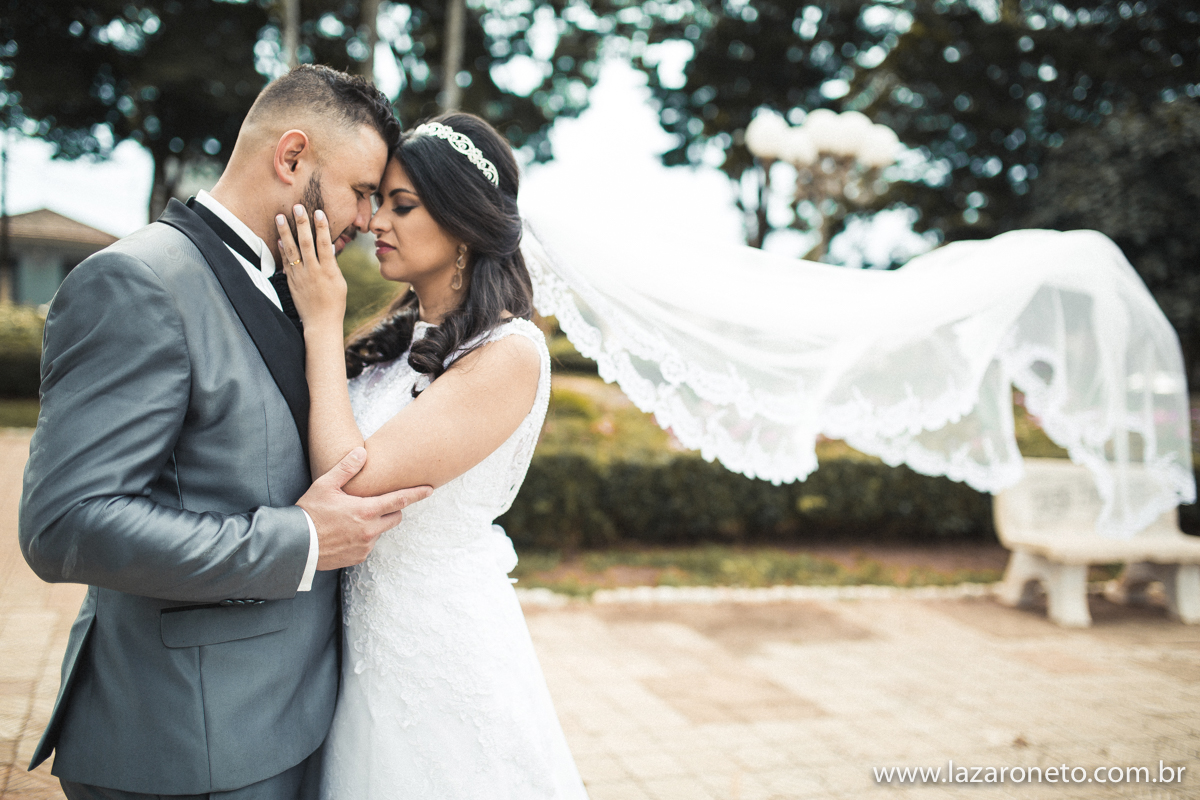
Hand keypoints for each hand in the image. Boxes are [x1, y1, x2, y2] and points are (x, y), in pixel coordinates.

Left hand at [276, 205, 346, 331]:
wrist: (321, 323)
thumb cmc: (335, 303)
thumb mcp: (339, 282)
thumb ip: (333, 264)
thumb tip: (330, 247)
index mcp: (329, 270)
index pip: (325, 244)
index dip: (321, 227)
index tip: (318, 212)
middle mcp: (313, 271)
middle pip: (306, 243)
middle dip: (301, 223)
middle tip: (297, 207)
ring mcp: (300, 276)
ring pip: (291, 250)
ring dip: (285, 232)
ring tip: (280, 217)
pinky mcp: (291, 281)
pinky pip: (285, 262)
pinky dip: (282, 249)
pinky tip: (279, 238)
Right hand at [297, 447, 431, 569]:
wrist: (294, 545)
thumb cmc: (309, 512)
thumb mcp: (325, 485)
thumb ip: (346, 468)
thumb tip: (362, 452)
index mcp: (365, 511)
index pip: (399, 500)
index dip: (417, 494)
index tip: (430, 489)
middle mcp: (370, 530)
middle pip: (395, 517)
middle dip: (391, 509)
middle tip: (373, 503)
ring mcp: (365, 546)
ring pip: (381, 531)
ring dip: (375, 523)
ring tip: (351, 519)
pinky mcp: (358, 557)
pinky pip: (369, 544)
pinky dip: (363, 537)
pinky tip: (346, 532)